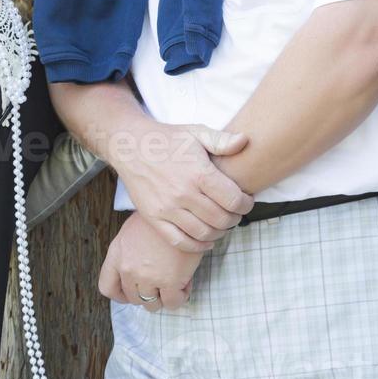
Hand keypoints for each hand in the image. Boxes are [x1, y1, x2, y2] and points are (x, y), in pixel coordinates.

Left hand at [99, 212, 202, 310]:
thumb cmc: (160, 217)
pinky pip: (172, 303)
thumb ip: (128, 254)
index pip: (107, 287)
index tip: (133, 292)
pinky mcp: (170, 282)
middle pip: (133, 298)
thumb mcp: (132, 230)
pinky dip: (179, 297)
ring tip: (173, 281)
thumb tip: (136, 272)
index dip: (121, 295)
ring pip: (152, 304)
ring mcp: (148, 277)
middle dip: (148, 293)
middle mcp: (128, 268)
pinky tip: (184, 282)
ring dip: (163, 297)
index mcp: (117, 254)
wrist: (180, 211)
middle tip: (160, 282)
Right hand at [110, 121, 253, 252]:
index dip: (246, 204)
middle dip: (234, 218)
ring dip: (219, 233)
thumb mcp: (196, 132)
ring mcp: (167, 208)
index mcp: (198, 173)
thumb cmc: (167, 139)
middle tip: (235, 212)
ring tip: (221, 224)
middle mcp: (183, 193)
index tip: (246, 201)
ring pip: (204, 233)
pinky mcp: (154, 218)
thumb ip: (222, 140)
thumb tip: (244, 141)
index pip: (233, 200)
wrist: (130, 146)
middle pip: (221, 219)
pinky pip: (180, 241)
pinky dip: (197, 246)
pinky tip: (206, 240)